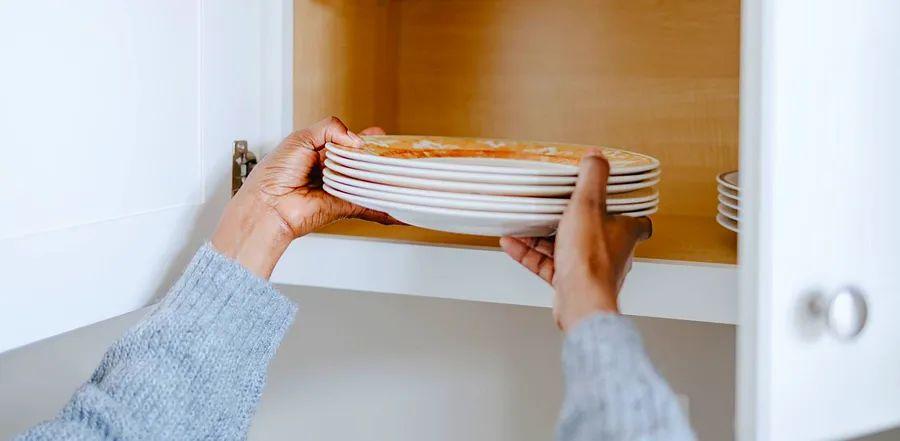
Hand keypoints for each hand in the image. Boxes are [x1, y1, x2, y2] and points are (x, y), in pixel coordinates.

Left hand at [212, 116, 394, 277]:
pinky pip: (367, 206)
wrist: (268, 206)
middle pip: (361, 162)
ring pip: (367, 182)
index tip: (382, 136)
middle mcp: (330, 170)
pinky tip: (398, 208)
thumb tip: (356, 139)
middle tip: (397, 154)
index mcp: (319, 151)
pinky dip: (384, 209)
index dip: (365, 139)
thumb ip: (330, 128)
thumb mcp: (300, 138)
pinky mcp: (343, 206)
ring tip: (403, 173)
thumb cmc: (274, 174)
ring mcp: (338, 189)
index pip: (348, 143)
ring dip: (384, 180)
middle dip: (378, 158)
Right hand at [500, 153, 651, 331]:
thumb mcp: (588, 206)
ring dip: (542, 236)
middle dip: (570, 219)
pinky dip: (530, 253)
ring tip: (522, 224)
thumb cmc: (591, 260)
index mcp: (624, 232)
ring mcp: (590, 269)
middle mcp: (612, 252)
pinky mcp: (571, 283)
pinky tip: (513, 243)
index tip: (613, 197)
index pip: (636, 220)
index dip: (626, 208)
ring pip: (566, 247)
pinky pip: (548, 264)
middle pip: (593, 230)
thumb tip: (597, 156)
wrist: (580, 302)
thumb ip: (592, 179)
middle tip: (553, 207)